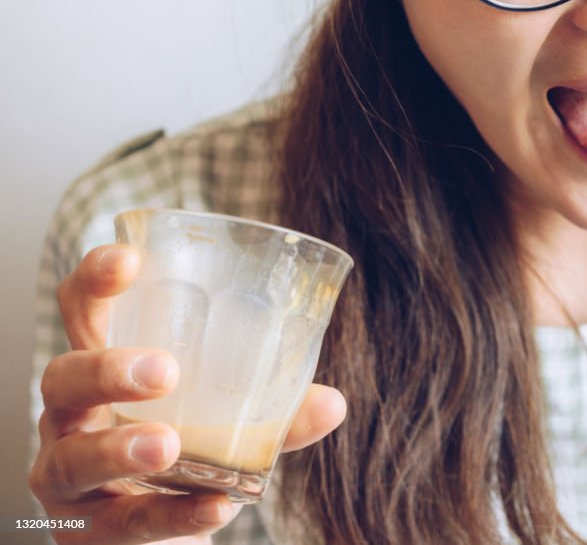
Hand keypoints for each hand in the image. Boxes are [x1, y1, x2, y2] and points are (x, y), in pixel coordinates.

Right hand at [30, 244, 346, 543]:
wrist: (155, 527)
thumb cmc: (185, 447)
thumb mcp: (225, 416)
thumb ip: (273, 407)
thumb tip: (333, 402)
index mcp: (106, 363)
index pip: (84, 309)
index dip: (97, 280)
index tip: (130, 260)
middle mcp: (73, 414)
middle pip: (61, 377)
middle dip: (106, 368)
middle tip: (164, 371)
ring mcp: (69, 474)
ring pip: (71, 458)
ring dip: (119, 448)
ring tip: (166, 445)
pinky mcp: (85, 531)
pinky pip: (123, 524)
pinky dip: (172, 516)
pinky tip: (214, 506)